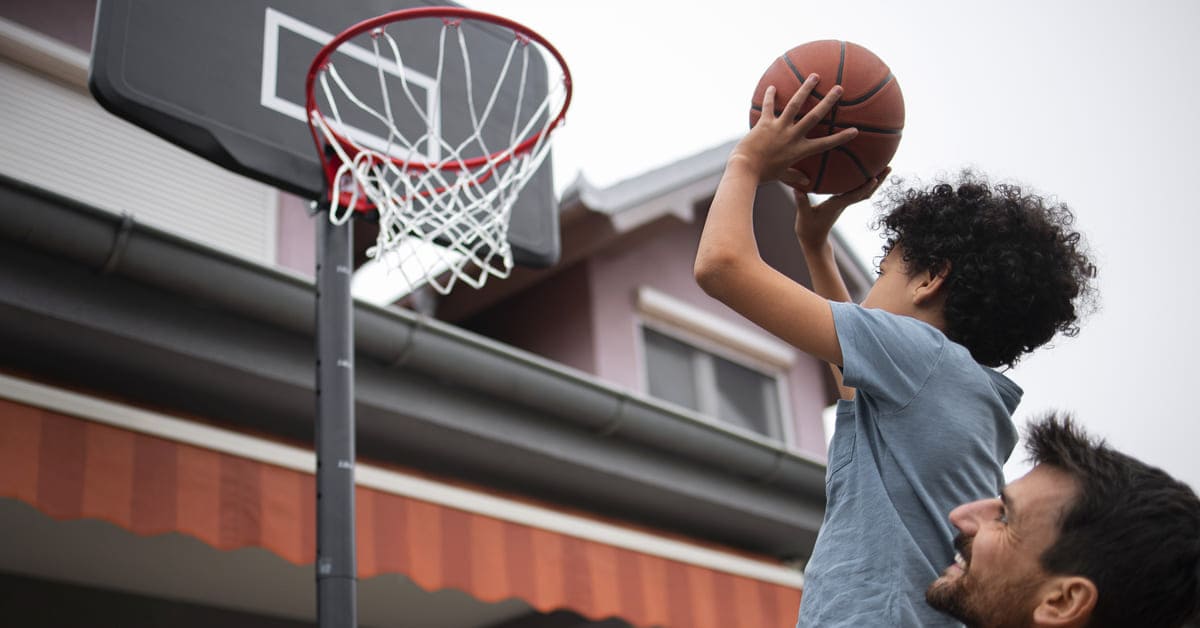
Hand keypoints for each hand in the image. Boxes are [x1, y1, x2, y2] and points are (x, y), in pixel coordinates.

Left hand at [729, 74, 858, 183]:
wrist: (745, 169)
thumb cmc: (764, 175)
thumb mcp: (782, 176)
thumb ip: (795, 176)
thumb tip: (807, 181)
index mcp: (800, 150)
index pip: (825, 144)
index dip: (841, 137)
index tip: (855, 130)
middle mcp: (792, 136)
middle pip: (814, 116)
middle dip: (828, 102)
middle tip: (839, 89)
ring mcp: (779, 127)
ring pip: (795, 105)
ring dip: (805, 89)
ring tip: (814, 76)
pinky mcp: (765, 122)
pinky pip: (768, 106)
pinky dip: (770, 96)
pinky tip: (773, 86)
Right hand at [793, 167, 890, 248]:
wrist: (813, 240)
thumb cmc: (808, 229)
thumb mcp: (803, 215)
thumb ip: (801, 202)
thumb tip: (797, 189)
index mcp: (836, 205)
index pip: (854, 196)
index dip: (865, 188)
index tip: (875, 178)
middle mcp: (843, 203)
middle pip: (866, 192)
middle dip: (878, 180)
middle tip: (889, 167)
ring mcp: (844, 203)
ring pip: (864, 191)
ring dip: (876, 181)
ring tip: (885, 168)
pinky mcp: (841, 202)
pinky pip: (857, 191)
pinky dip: (865, 183)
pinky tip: (866, 173)